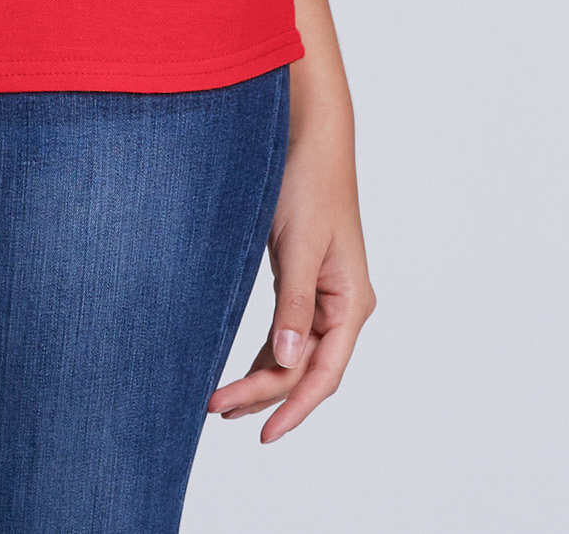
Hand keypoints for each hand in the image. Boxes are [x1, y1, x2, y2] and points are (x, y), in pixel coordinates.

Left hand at [208, 115, 374, 440]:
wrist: (308, 133)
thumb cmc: (309, 182)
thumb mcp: (298, 245)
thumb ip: (292, 306)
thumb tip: (286, 362)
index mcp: (351, 302)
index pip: (323, 374)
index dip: (293, 408)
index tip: (261, 434)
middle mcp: (342, 304)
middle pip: (305, 369)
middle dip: (264, 394)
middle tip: (216, 409)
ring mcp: (324, 293)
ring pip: (295, 353)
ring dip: (262, 378)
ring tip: (221, 401)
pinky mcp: (304, 278)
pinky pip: (288, 331)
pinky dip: (266, 352)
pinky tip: (242, 368)